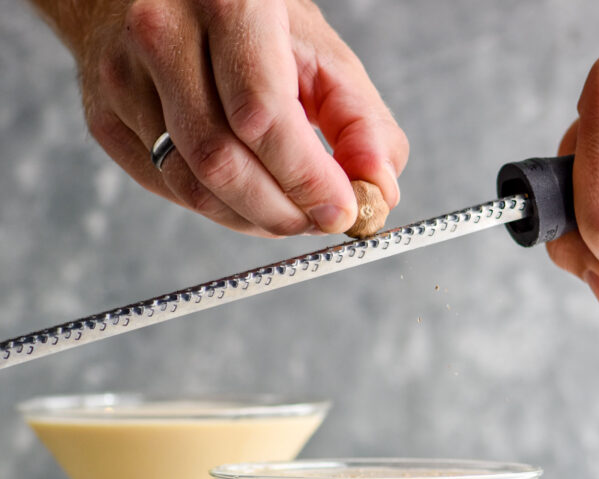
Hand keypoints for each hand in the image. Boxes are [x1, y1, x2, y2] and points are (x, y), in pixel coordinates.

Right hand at [73, 0, 407, 235]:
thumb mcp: (316, 48)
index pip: (261, 116)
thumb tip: (378, 190)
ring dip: (251, 219)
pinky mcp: (104, 119)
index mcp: (224, 2)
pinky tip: (244, 194)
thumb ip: (359, 120)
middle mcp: (161, 34)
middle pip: (220, 161)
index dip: (305, 178)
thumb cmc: (242, 19)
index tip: (341, 210)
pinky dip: (216, 208)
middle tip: (317, 221)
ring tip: (288, 213)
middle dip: (280, 210)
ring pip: (191, 186)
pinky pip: (167, 189)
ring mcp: (121, 79)